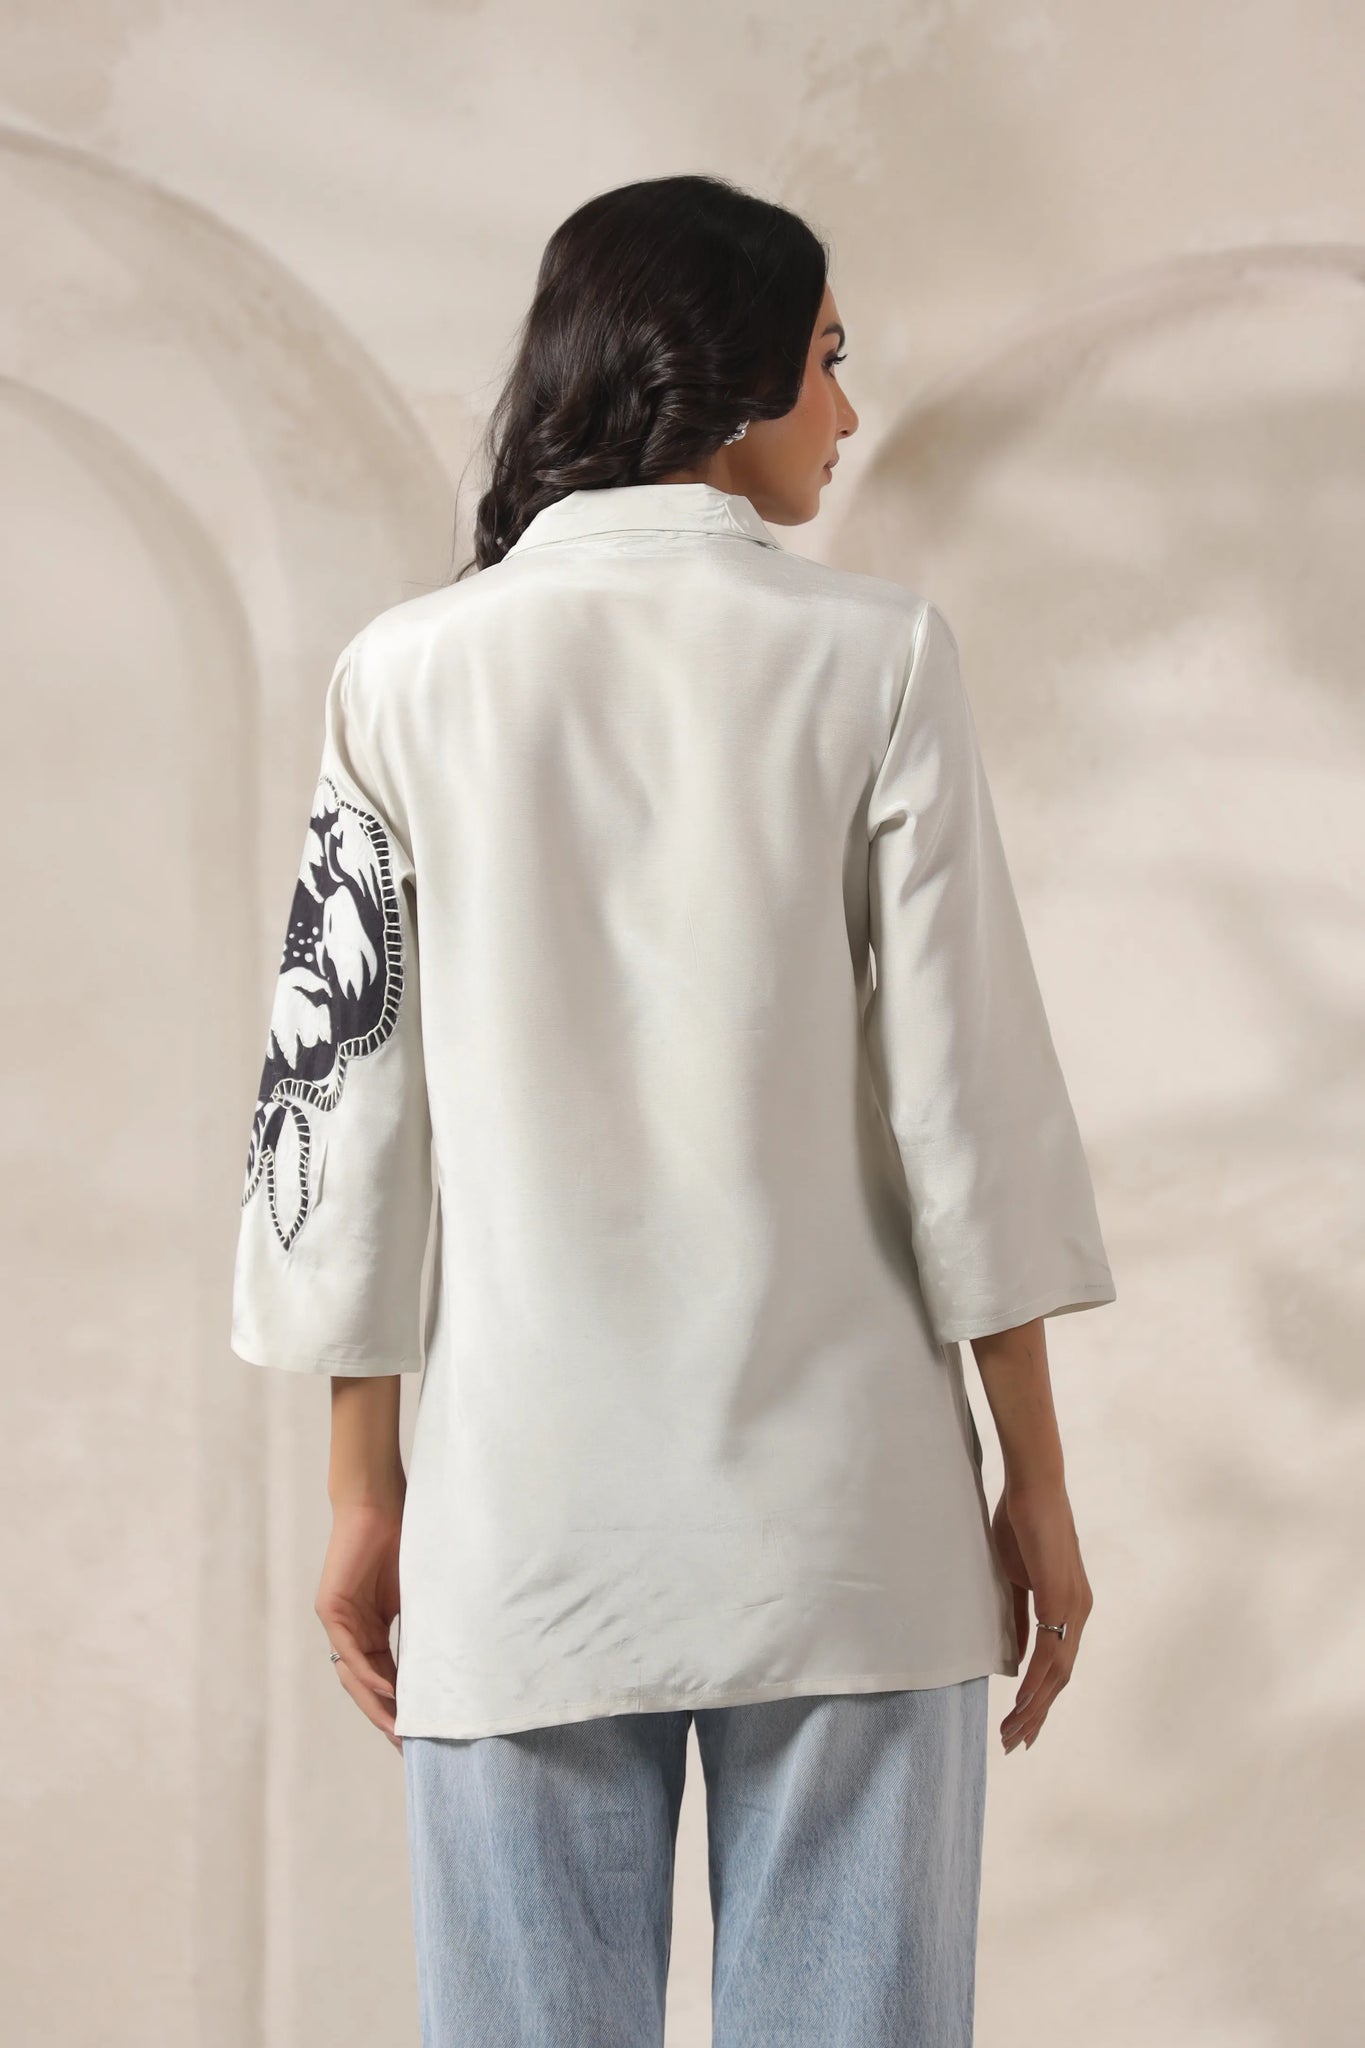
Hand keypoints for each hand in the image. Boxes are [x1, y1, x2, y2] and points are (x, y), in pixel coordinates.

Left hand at [315, 1492, 404, 1752]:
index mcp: (374, 1631)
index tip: (426, 1735)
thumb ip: (425, 1628)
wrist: (379, 1502)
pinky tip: (389, 1690)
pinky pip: (349, 1651)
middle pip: (369, 1687)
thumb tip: (456, 1662)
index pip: (388, 1680)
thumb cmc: (404, 1539)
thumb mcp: (420, 1595)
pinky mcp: (331, 1610)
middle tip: (412, 1749)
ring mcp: (340, 1623)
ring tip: (400, 1730)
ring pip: (356, 1676)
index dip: (404, 1708)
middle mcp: (353, 1633)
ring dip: (378, 1704)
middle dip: (389, 1718)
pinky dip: (368, 1672)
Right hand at [990, 1481, 1092, 1754]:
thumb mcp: (1015, 1574)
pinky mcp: (1062, 1598)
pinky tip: (1023, 1703)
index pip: (1057, 1662)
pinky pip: (1050, 1651)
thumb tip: (1012, 1642)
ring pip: (1058, 1673)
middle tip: (1015, 1742)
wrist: (1033, 1486)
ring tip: (1013, 1733)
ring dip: (1035, 1707)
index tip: (1022, 1720)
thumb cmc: (1020, 1521)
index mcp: (1069, 1604)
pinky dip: (1036, 1682)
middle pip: (1061, 1677)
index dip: (1041, 1695)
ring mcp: (1074, 1606)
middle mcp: (1079, 1610)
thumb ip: (1018, 1609)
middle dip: (1038, 1714)